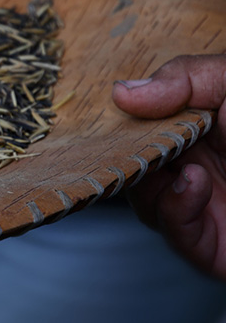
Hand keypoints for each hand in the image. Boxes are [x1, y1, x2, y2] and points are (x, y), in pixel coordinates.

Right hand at [112, 55, 225, 278]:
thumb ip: (183, 79)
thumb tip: (121, 92)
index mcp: (196, 129)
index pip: (140, 129)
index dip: (122, 124)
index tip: (114, 115)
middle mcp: (193, 166)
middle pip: (134, 166)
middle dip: (128, 156)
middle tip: (134, 144)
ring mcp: (200, 205)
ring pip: (144, 201)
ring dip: (151, 183)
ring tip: (183, 165)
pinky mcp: (209, 243)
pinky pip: (173, 230)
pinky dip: (173, 207)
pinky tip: (193, 183)